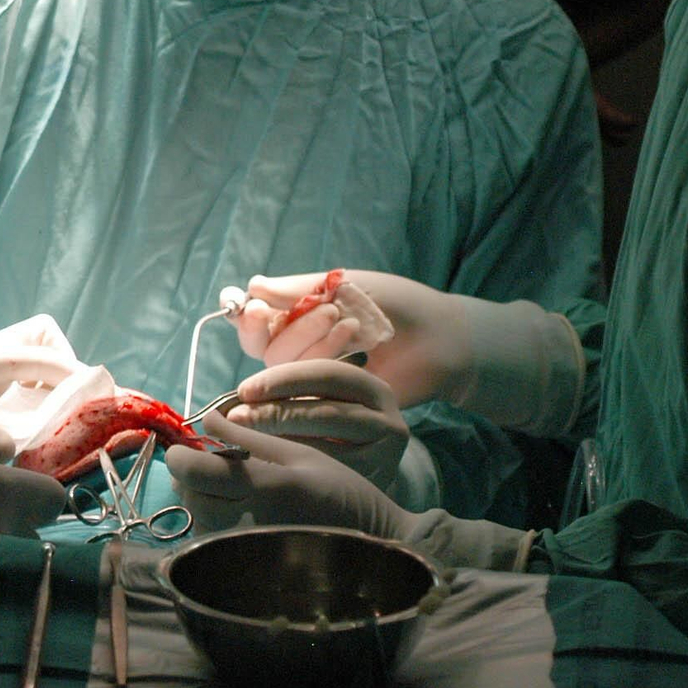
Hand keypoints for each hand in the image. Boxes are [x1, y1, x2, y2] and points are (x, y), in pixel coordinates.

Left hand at [0, 332, 80, 460]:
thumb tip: (23, 450)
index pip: (40, 358)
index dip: (75, 375)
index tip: (104, 397)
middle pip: (32, 352)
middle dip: (60, 377)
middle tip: (76, 417)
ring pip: (14, 371)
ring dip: (37, 394)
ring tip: (52, 433)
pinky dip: (14, 404)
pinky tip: (11, 439)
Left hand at [166, 411, 409, 538]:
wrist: (373, 544)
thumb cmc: (340, 492)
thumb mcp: (299, 453)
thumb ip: (249, 439)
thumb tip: (208, 419)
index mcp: (266, 487)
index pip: (196, 473)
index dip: (180, 457)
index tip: (184, 447)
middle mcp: (252, 522)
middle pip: (191, 499)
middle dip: (189, 477)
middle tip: (206, 461)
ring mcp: (250, 548)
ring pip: (200, 520)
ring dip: (201, 498)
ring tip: (226, 483)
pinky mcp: (250, 562)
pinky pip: (215, 539)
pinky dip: (214, 520)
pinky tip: (237, 507)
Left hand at [225, 359, 410, 494]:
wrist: (369, 483)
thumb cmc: (333, 430)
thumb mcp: (324, 403)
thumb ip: (292, 394)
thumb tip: (240, 401)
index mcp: (374, 390)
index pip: (326, 375)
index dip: (283, 379)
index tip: (245, 390)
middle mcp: (388, 423)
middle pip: (326, 412)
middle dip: (275, 413)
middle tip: (236, 419)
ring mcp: (385, 460)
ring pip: (325, 448)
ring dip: (277, 443)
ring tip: (242, 443)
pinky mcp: (371, 489)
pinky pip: (324, 479)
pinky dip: (291, 470)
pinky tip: (263, 468)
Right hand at [235, 270, 470, 407]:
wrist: (440, 337)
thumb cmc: (394, 304)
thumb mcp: (346, 285)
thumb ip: (299, 289)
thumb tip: (252, 287)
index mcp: (296, 317)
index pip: (253, 324)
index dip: (247, 318)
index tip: (255, 306)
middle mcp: (299, 349)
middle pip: (263, 347)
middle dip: (286, 327)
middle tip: (328, 310)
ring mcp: (315, 378)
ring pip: (282, 366)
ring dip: (310, 337)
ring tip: (350, 322)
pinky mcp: (332, 402)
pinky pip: (307, 386)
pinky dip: (325, 355)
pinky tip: (357, 337)